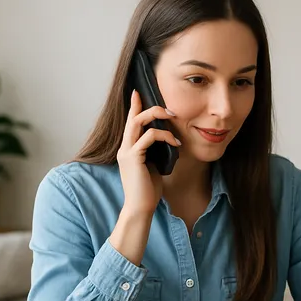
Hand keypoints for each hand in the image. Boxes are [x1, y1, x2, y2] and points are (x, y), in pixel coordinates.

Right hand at [116, 89, 180, 214]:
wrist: (140, 208)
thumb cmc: (148, 190)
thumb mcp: (153, 166)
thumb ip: (155, 152)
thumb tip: (168, 141)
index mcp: (128, 149)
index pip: (130, 122)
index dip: (134, 106)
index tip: (138, 92)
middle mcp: (124, 148)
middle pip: (133, 117)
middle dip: (150, 108)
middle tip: (169, 109)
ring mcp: (126, 152)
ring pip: (137, 122)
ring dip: (157, 117)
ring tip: (173, 118)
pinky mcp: (133, 158)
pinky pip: (149, 137)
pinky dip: (164, 136)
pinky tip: (176, 144)